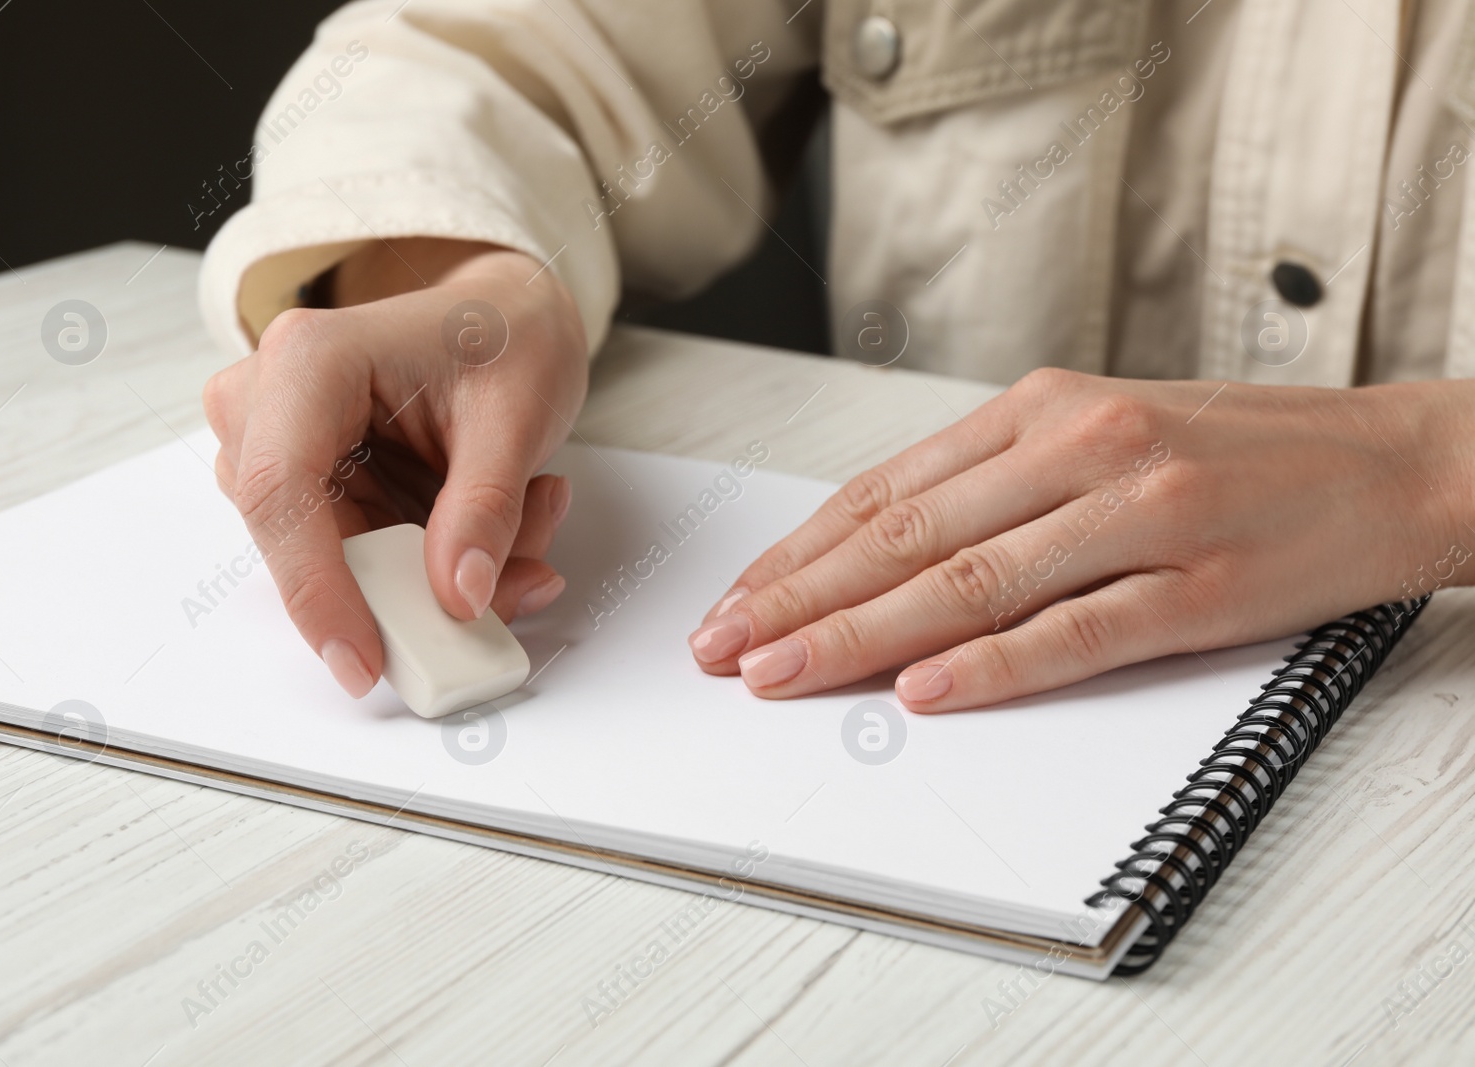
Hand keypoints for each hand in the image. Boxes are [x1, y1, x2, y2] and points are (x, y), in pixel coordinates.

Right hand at [203, 238, 587, 697]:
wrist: (506, 316)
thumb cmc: (504, 337)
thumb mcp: (518, 416)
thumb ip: (486, 508)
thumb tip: (458, 596)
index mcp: (309, 359)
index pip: (279, 490)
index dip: (314, 589)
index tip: (363, 660)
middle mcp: (271, 400)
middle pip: (303, 539)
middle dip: (409, 588)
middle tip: (516, 584)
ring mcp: (281, 446)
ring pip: (337, 560)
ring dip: (435, 572)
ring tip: (527, 521)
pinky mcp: (312, 486)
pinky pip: (361, 560)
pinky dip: (434, 563)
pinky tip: (501, 523)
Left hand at [688, 369, 1473, 711]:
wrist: (1392, 461)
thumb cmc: (1232, 451)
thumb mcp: (1098, 430)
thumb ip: (994, 483)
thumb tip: (875, 549)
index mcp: (1042, 407)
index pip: (887, 490)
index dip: (798, 552)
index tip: (734, 601)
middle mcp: (1078, 446)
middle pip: (906, 535)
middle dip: (798, 598)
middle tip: (721, 647)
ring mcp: (1138, 514)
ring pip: (969, 582)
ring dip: (862, 634)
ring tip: (782, 674)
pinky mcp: (1196, 586)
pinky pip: (1076, 629)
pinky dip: (994, 664)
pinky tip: (924, 691)